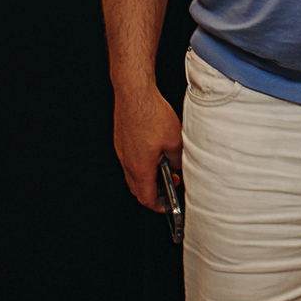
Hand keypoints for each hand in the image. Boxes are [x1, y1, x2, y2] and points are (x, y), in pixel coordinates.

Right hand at [113, 81, 181, 211]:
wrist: (135, 94)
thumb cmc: (151, 114)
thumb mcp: (175, 141)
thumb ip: (178, 160)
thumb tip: (179, 167)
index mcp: (140, 167)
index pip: (146, 197)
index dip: (158, 205)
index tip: (168, 205)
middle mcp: (128, 162)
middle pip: (138, 189)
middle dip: (154, 193)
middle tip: (168, 187)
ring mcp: (122, 152)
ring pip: (133, 175)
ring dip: (148, 177)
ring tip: (164, 168)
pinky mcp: (121, 142)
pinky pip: (130, 161)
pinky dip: (142, 165)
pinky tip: (154, 153)